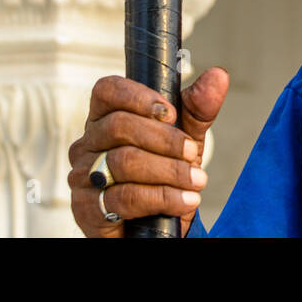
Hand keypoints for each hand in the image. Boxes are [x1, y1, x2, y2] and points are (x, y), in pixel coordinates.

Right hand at [68, 66, 229, 237]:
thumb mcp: (187, 138)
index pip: (107, 90)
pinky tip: (184, 201)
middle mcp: (87, 143)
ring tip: (196, 181)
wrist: (158, 225)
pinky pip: (124, 197)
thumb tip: (218, 76)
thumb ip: (199, 108)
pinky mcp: (86, 209)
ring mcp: (82, 176)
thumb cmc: (165, 174)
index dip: (138, 97)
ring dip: (169, 171)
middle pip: (119, 126)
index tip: (171, 113)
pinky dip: (162, 197)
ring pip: (123, 162)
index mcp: (106, 117)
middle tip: (192, 153)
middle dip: (165, 140)